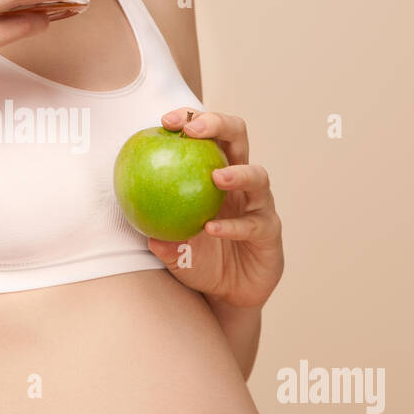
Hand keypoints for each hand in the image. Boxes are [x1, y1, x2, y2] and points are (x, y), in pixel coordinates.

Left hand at [146, 109, 283, 308]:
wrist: (227, 293)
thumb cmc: (197, 260)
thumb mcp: (171, 249)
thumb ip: (160, 239)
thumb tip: (144, 233)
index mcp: (213, 173)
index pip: (205, 135)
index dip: (188, 119)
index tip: (165, 121)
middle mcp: (239, 182)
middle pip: (237, 138)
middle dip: (218, 124)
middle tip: (193, 130)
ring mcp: (259, 204)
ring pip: (258, 177)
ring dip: (237, 174)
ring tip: (216, 177)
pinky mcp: (270, 231)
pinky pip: (253, 224)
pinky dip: (232, 226)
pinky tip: (213, 228)